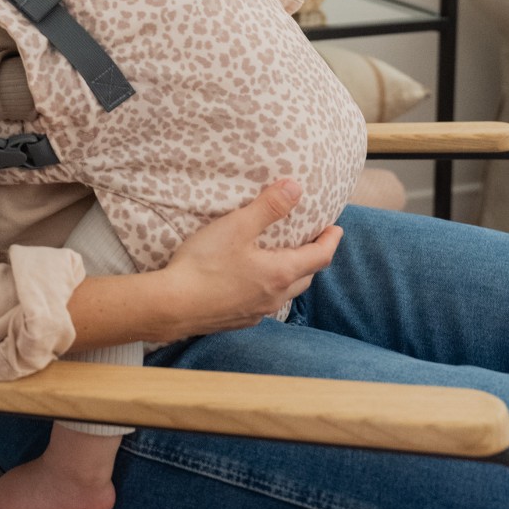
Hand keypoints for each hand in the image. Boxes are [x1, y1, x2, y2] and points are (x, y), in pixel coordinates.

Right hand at [157, 180, 342, 338]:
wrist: (172, 305)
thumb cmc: (205, 264)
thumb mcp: (237, 226)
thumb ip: (268, 207)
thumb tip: (296, 188)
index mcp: (280, 273)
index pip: (320, 257)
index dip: (330, 240)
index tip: (336, 229)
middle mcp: (274, 296)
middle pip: (306, 277)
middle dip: (312, 258)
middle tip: (311, 241)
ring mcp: (257, 312)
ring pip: (286, 293)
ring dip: (291, 275)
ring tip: (283, 259)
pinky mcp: (239, 320)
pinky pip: (265, 303)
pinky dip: (269, 289)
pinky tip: (253, 282)